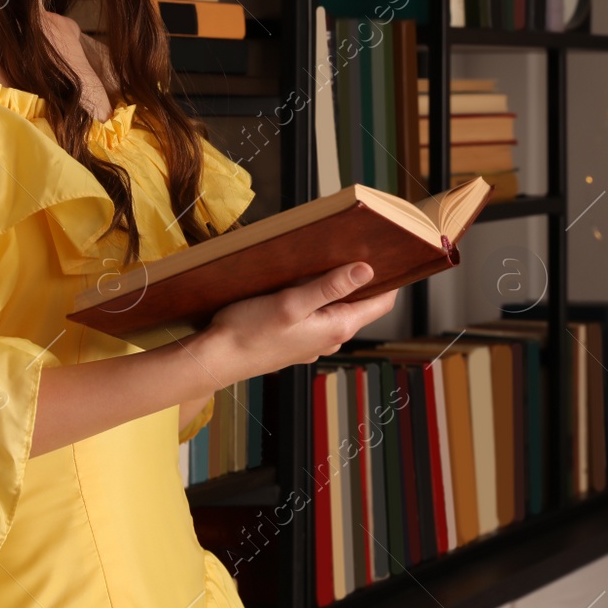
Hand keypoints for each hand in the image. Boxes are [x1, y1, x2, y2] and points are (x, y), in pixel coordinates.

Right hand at [199, 262, 399, 386]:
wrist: (217, 359)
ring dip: (334, 288)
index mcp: (337, 328)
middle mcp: (331, 339)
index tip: (387, 253)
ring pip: (337, 310)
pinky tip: (299, 286)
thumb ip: (329, 287)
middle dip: (359, 279)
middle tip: (350, 248)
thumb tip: (366, 270)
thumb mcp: (291, 302)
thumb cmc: (249, 331)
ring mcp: (314, 342)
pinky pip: (317, 317)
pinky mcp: (297, 342)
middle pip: (360, 304)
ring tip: (321, 263)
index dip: (390, 278)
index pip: (381, 303)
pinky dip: (316, 300)